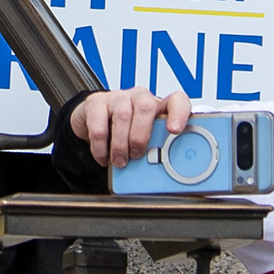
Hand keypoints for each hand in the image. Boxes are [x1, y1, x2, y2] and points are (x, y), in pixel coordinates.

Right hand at [70, 85, 191, 170]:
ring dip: (121, 144)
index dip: (178, 114)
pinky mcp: (96, 103)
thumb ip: (157, 152)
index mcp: (158, 107)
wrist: (94, 120)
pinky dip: (101, 148)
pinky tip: (103, 156)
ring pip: (122, 115)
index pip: (176, 101)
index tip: (175, 131)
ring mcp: (117, 98)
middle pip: (146, 107)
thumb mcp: (146, 141)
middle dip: (142, 136)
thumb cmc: (127, 133)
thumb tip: (165, 176)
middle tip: (137, 155)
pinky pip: (99, 126)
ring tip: (120, 161)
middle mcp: (139, 98)